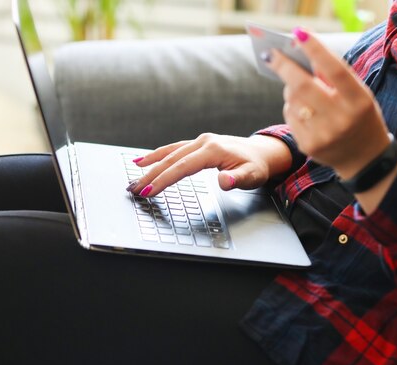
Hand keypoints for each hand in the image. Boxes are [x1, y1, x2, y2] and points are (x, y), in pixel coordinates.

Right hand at [127, 133, 291, 196]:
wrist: (262, 152)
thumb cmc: (257, 166)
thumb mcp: (252, 175)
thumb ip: (237, 179)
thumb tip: (224, 181)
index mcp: (213, 150)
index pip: (183, 167)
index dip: (165, 179)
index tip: (151, 190)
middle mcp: (203, 142)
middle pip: (171, 159)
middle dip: (151, 175)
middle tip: (134, 189)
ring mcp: (199, 142)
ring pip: (169, 153)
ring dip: (150, 165)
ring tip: (133, 177)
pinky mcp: (197, 144)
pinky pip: (173, 149)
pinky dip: (157, 155)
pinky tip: (144, 161)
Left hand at [267, 28, 390, 179]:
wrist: (364, 159)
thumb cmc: (360, 117)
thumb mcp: (359, 95)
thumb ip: (335, 77)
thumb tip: (302, 53)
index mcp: (359, 102)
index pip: (335, 71)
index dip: (316, 51)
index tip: (299, 34)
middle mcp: (342, 120)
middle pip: (304, 87)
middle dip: (285, 67)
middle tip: (272, 55)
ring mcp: (323, 136)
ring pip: (293, 102)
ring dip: (290, 89)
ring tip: (297, 86)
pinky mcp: (308, 146)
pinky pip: (290, 117)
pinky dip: (292, 107)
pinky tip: (302, 109)